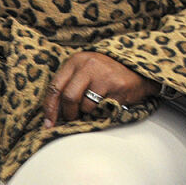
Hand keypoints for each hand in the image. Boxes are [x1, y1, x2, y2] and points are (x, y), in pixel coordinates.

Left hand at [41, 51, 159, 127]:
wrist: (136, 70)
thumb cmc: (104, 74)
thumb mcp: (83, 72)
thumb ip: (68, 86)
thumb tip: (52, 116)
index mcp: (76, 61)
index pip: (55, 87)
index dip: (50, 108)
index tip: (49, 124)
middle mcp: (89, 65)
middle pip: (69, 97)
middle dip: (69, 114)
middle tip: (73, 119)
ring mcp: (104, 75)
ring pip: (86, 106)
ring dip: (88, 113)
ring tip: (96, 105)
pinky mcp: (118, 86)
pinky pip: (102, 108)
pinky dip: (102, 111)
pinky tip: (108, 103)